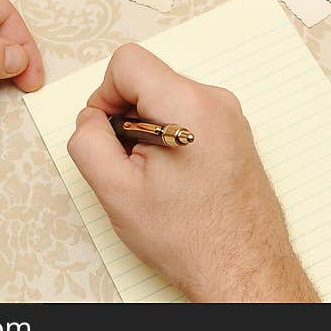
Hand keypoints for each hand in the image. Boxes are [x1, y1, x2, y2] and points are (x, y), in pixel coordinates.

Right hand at [67, 44, 317, 302]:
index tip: (109, 132)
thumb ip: (88, 141)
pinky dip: (171, 133)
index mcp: (187, 105)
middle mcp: (215, 100)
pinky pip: (188, 112)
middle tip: (131, 163)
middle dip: (127, 113)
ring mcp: (230, 114)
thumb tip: (89, 118)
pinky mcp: (235, 129)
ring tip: (155, 174)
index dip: (105, 95)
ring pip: (166, 95)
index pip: (127, 61)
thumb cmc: (190, 238)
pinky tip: (175, 175)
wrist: (243, 269)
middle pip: (147, 77)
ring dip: (148, 126)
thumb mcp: (116, 192)